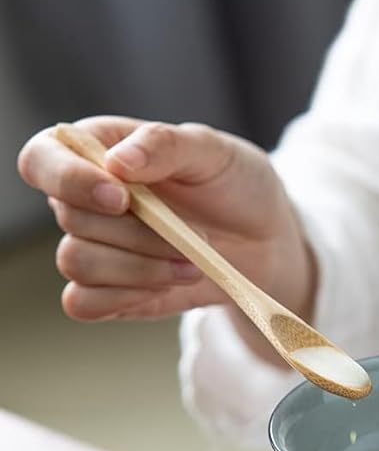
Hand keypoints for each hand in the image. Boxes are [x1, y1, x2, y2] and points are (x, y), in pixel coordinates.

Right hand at [18, 117, 314, 361]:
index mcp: (98, 150)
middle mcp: (86, 199)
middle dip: (138, 234)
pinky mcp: (109, 291)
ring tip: (191, 263)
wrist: (264, 241)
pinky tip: (166, 286)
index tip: (122, 198)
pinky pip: (83, 304)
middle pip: (70, 219)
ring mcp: (96, 247)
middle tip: (193, 236)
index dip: (69, 179)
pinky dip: (126, 298)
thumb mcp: (213, 152)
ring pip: (77, 263)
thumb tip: (118, 163)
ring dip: (140, 268)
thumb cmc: (235, 186)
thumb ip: (166, 146)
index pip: (43, 158)